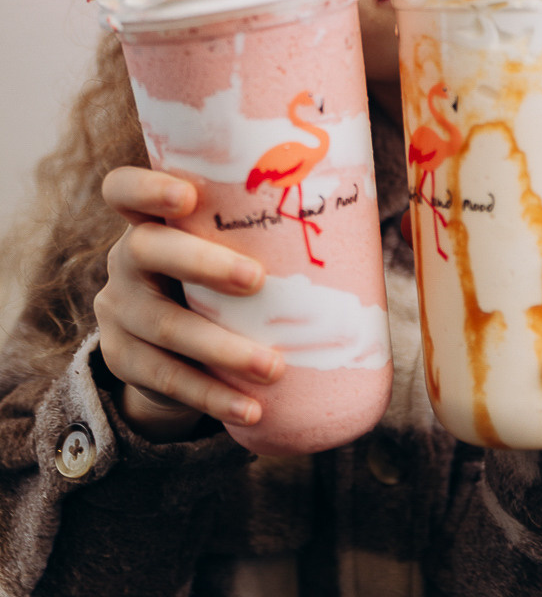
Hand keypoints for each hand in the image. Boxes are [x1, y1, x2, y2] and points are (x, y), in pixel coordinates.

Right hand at [95, 167, 283, 440]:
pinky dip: (213, 395)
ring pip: (165, 326)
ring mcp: (118, 311)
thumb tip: (368, 221)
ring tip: (274, 366)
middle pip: (146, 250)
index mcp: (150, 220)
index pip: (124, 189)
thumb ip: (260, 234)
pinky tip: (251, 409)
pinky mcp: (123, 360)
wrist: (163, 347)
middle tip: (256, 279)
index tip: (188, 196)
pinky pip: (168, 379)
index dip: (146, 187)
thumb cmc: (214, 280)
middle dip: (203, 263)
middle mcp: (125, 260)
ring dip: (222, 348)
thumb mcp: (221, 250)